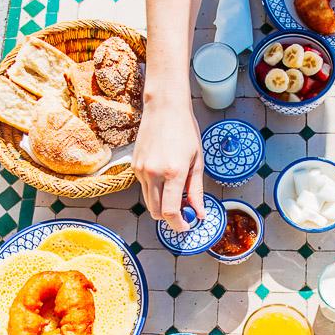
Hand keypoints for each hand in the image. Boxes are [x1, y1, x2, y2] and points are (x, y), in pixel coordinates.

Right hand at [131, 99, 204, 231]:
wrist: (164, 108)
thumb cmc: (185, 131)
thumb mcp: (197, 161)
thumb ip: (197, 190)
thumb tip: (199, 213)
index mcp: (174, 173)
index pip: (171, 211)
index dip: (178, 224)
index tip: (186, 226)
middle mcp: (154, 173)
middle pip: (157, 212)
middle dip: (170, 218)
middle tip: (183, 213)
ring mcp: (141, 170)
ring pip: (149, 202)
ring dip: (161, 205)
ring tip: (176, 194)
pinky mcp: (135, 166)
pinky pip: (144, 188)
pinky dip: (155, 191)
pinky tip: (165, 178)